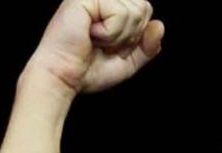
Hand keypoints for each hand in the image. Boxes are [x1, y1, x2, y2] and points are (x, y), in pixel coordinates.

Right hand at [22, 0, 164, 94]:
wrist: (62, 77)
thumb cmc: (85, 71)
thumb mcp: (127, 62)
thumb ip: (147, 46)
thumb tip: (159, 26)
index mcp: (110, 7)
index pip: (144, 9)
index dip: (135, 35)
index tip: (111, 47)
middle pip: (144, 6)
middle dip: (130, 34)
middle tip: (103, 44)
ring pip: (135, 10)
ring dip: (118, 35)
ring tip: (95, 39)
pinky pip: (120, 13)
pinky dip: (109, 33)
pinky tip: (90, 34)